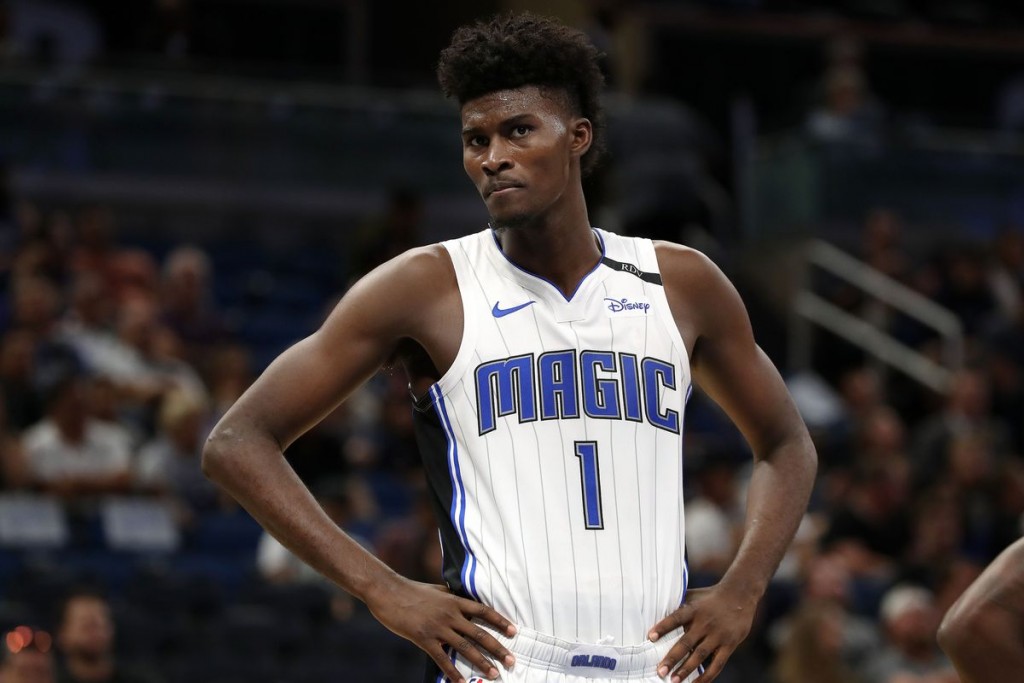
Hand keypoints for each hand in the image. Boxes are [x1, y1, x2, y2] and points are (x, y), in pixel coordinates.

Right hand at [365, 575, 516, 682]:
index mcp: (454, 601)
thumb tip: (464, 601)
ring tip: (494, 674)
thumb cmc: (411, 590)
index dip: (500, 622)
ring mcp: (438, 627)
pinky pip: (442, 658)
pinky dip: (453, 672)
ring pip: (465, 648)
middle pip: (479, 633)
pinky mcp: (424, 638)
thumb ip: (452, 597)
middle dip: (498, 648)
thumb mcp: (437, 591)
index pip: (483, 612)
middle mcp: (450, 614)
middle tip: (511, 660)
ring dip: (482, 662)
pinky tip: (461, 682)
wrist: (388, 592)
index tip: (513, 631)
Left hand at [648, 585, 756, 681]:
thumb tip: (656, 608)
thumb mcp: (694, 595)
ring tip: (674, 680)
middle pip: (686, 642)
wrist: (741, 594)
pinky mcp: (729, 645)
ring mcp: (718, 635)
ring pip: (700, 655)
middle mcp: (705, 623)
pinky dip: (707, 676)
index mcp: (694, 610)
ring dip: (686, 669)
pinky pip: (717, 664)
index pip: (676, 618)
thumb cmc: (711, 596)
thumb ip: (678, 603)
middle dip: (672, 658)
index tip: (650, 637)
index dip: (663, 627)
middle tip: (660, 671)